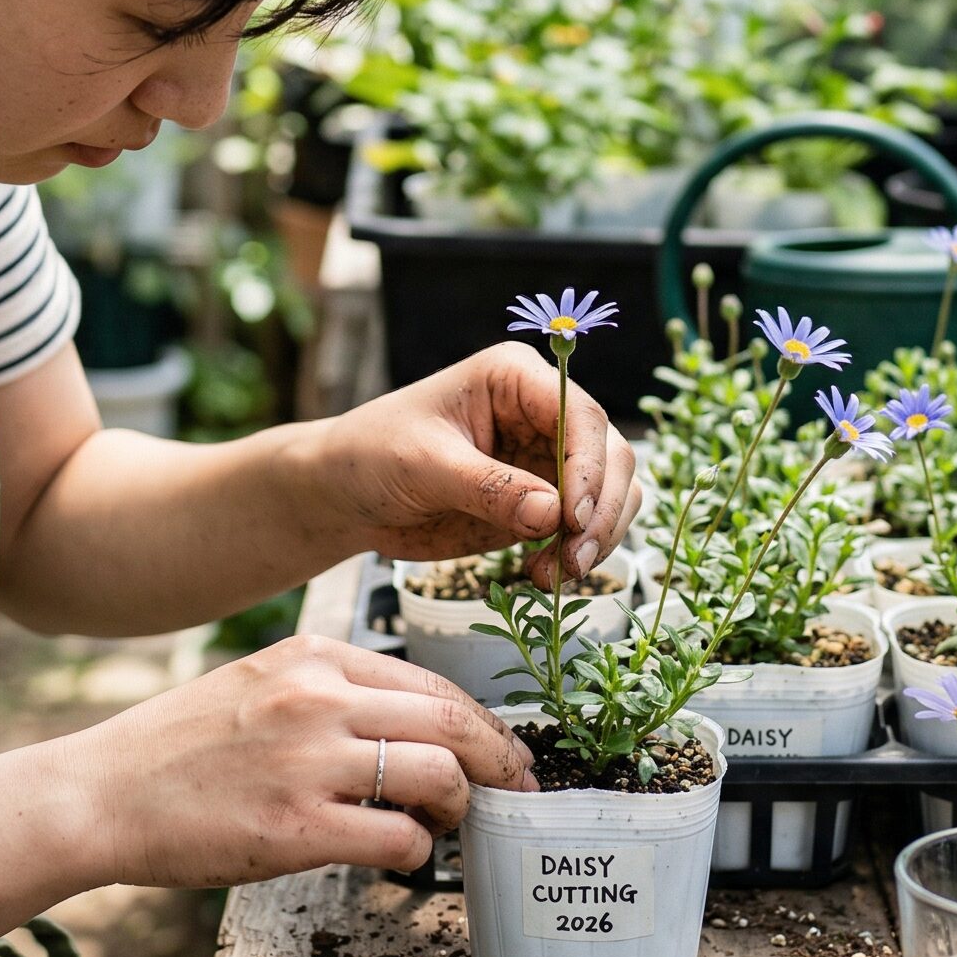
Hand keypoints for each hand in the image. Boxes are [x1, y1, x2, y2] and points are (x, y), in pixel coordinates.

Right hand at [60, 635, 538, 885]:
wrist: (101, 794)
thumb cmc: (178, 748)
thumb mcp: (261, 683)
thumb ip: (334, 693)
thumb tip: (410, 727)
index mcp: (315, 658)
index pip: (433, 685)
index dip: (483, 726)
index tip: (502, 752)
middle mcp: (319, 700)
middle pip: (453, 724)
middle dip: (499, 762)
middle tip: (513, 791)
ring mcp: (308, 763)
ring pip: (439, 776)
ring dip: (459, 808)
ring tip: (444, 825)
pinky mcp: (295, 827)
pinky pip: (397, 837)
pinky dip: (415, 851)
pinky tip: (399, 855)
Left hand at [309, 342, 638, 581]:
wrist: (345, 494)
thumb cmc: (371, 455)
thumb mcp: (423, 464)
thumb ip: (487, 487)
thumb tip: (553, 515)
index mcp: (516, 379)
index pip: (581, 416)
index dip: (590, 468)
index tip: (574, 518)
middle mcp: (543, 414)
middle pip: (611, 456)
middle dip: (601, 512)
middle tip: (573, 562)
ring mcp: (547, 460)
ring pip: (612, 495)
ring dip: (596, 539)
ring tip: (552, 577)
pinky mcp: (542, 503)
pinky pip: (584, 528)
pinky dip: (578, 555)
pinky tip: (543, 577)